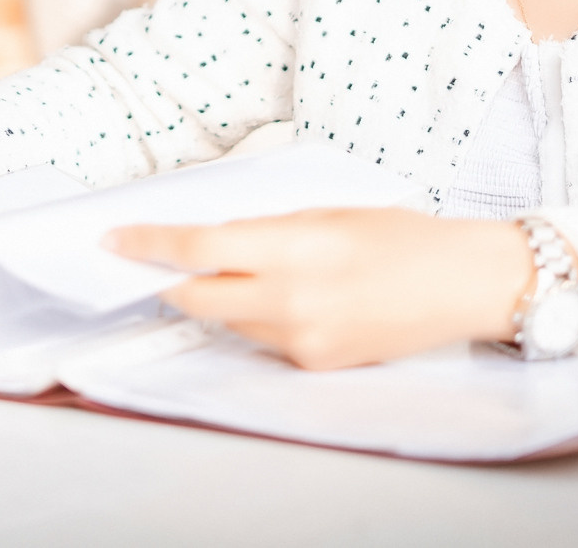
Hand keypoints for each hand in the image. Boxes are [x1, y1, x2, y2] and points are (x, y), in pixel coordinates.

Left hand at [105, 209, 535, 369]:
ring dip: (221, 297)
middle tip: (147, 263)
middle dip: (169, 281)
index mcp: (296, 247)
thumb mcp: (328, 212)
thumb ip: (268, 228)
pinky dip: (260, 317)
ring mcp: (303, 339)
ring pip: (231, 322)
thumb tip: (213, 238)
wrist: (462, 285)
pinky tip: (290, 297)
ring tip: (250, 270)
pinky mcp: (316, 364)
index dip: (150, 246)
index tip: (115, 241)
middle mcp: (293, 299)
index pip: (201, 249)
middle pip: (198, 298)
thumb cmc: (402, 236)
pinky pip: (265, 340)